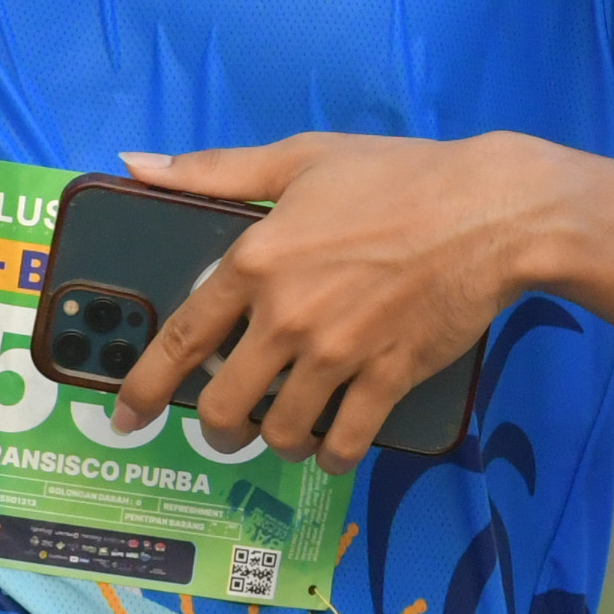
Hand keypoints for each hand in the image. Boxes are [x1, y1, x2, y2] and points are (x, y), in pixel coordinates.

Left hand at [109, 133, 578, 469]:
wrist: (489, 211)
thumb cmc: (396, 176)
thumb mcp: (298, 157)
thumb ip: (212, 171)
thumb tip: (136, 165)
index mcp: (256, 261)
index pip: (183, 339)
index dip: (143, 387)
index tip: (124, 416)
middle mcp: (288, 316)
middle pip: (224, 405)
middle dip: (215, 426)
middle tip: (224, 425)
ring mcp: (339, 353)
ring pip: (282, 432)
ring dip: (274, 441)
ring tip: (282, 429)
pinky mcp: (388, 378)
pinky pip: (345, 442)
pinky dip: (330, 455)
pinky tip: (330, 447)